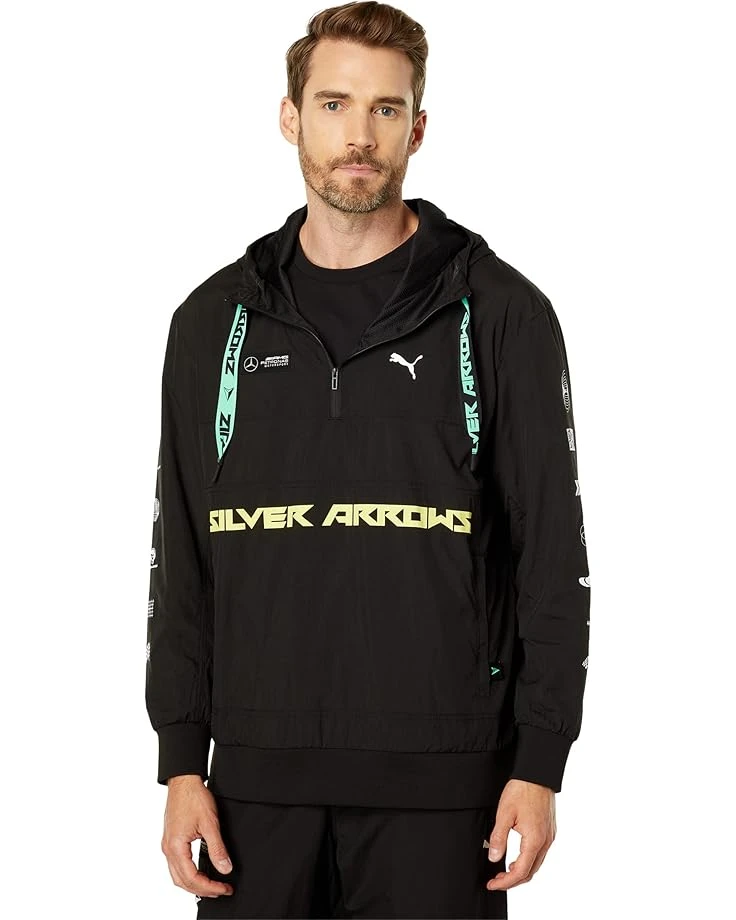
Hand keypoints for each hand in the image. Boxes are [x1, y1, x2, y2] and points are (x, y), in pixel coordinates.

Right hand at [161, 775, 233, 898]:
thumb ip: (217, 848)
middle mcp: (168, 848)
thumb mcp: (210, 823)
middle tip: (221, 890)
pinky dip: (188, 874)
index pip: (192, 878)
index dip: (209, 887)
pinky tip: (200, 873)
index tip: (224, 888)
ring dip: (195, 884)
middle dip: (202, 889)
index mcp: (176, 847)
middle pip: (182, 881)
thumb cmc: (194, 797)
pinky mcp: (170, 840)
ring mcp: (167, 844)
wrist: (183, 781)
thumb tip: (225, 869)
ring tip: (213, 885)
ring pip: (177, 876)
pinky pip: (176, 865)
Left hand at [484, 778, 555, 890]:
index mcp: (535, 840)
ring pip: (536, 864)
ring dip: (521, 871)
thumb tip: (494, 858)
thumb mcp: (504, 814)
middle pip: (530, 872)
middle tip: (496, 880)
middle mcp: (546, 841)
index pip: (521, 871)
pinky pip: (540, 853)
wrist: (537, 774)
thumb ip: (498, 838)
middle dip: (513, 880)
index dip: (505, 882)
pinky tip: (517, 857)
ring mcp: (550, 836)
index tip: (492, 884)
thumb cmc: (522, 790)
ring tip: (504, 871)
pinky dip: (528, 860)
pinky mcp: (550, 830)